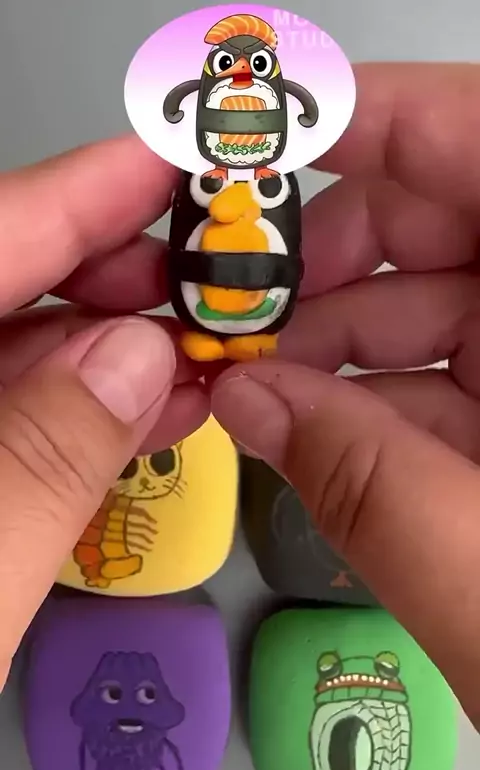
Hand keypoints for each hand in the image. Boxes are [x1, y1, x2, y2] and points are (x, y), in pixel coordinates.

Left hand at [0, 135, 207, 689]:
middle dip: (107, 272)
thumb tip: (137, 354)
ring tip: (197, 349)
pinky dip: (81, 405)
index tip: (166, 161)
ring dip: (108, 344)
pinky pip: (10, 410)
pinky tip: (146, 406)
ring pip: (8, 348)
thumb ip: (38, 465)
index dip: (77, 195)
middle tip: (204, 279)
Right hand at [212, 63, 479, 729]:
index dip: (363, 124)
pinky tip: (310, 432)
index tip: (255, 152)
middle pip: (448, 219)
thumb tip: (247, 403)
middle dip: (324, 259)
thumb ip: (367, 488)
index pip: (477, 141)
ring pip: (443, 307)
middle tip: (231, 311)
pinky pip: (456, 380)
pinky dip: (377, 400)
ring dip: (335, 341)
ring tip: (249, 388)